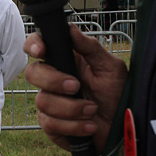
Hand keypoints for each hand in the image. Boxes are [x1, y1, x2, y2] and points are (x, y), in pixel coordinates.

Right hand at [23, 25, 126, 153]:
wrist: (122, 127)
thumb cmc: (117, 95)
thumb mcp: (111, 68)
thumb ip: (91, 48)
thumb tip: (71, 27)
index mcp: (66, 60)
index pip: (38, 46)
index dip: (33, 45)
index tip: (41, 51)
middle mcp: (53, 80)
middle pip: (32, 72)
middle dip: (54, 81)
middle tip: (77, 86)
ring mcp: (50, 103)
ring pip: (43, 101)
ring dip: (72, 108)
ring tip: (93, 110)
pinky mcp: (51, 125)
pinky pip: (50, 124)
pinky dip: (74, 126)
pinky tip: (90, 126)